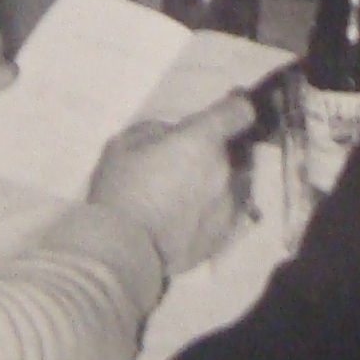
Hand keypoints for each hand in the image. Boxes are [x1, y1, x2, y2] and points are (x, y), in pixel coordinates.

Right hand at [89, 93, 255, 278]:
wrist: (123, 250)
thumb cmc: (120, 191)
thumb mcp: (124, 144)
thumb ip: (156, 131)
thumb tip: (173, 135)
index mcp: (201, 141)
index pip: (239, 111)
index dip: (234, 109)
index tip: (225, 114)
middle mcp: (224, 169)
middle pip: (230, 151)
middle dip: (211, 154)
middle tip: (182, 166)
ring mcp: (229, 204)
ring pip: (230, 183)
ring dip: (214, 184)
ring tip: (183, 198)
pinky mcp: (225, 233)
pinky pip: (224, 212)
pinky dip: (210, 211)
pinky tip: (185, 220)